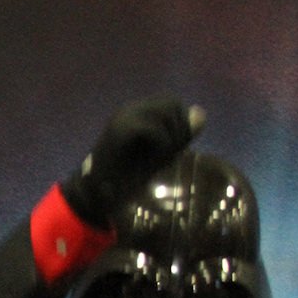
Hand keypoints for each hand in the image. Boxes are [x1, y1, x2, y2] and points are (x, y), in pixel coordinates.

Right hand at [60, 96, 204, 227]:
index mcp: (137, 112)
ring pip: (165, 113)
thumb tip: (200, 113)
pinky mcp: (120, 129)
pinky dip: (160, 147)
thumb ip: (180, 135)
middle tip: (166, 156)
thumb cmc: (127, 177)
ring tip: (158, 159)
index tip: (171, 150)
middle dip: (178, 130)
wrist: (96, 194)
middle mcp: (129, 109)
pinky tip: (151, 162)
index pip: (173, 103)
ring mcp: (123, 117)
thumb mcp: (161, 154)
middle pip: (172, 103)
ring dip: (170, 139)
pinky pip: (154, 129)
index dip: (181, 124)